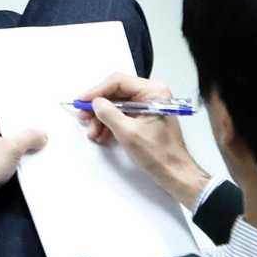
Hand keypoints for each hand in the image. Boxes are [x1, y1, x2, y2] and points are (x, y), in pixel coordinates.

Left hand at [0, 100, 44, 199]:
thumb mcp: (11, 148)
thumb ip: (29, 137)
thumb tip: (43, 134)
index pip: (1, 100)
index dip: (18, 101)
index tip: (38, 101)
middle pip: (6, 118)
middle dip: (24, 121)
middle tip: (46, 118)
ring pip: (7, 134)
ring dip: (22, 137)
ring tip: (45, 133)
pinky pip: (6, 147)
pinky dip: (17, 149)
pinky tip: (34, 150)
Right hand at [76, 76, 210, 206]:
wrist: (175, 174)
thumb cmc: (158, 154)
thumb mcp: (128, 132)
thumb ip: (108, 113)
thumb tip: (94, 103)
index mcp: (153, 92)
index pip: (118, 82)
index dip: (97, 91)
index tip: (81, 102)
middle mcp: (151, 95)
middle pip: (115, 93)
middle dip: (98, 108)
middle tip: (83, 118)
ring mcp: (147, 106)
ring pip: (116, 105)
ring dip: (102, 119)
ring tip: (93, 133)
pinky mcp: (144, 118)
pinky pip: (121, 115)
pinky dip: (110, 125)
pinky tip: (101, 136)